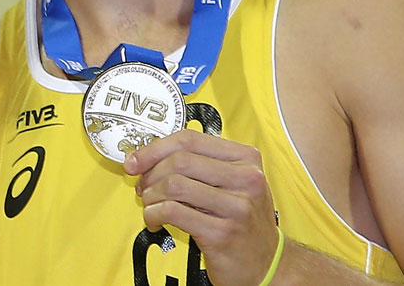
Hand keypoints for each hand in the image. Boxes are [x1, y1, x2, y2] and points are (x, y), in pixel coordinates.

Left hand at [124, 130, 280, 285]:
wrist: (267, 264)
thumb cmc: (243, 222)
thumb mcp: (230, 184)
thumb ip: (198, 165)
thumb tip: (149, 157)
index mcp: (246, 159)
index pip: (190, 140)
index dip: (155, 148)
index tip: (136, 160)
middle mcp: (246, 179)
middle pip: (179, 160)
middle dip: (150, 174)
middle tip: (143, 187)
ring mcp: (237, 206)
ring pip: (173, 185)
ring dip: (150, 196)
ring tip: (151, 205)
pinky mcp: (223, 232)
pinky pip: (173, 212)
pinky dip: (153, 214)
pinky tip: (156, 221)